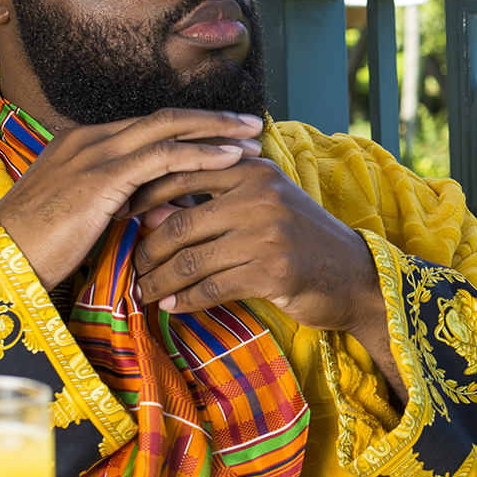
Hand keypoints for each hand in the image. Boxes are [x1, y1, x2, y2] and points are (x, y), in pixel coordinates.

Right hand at [0, 109, 264, 290]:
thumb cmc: (37, 248)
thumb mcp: (86, 218)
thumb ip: (123, 205)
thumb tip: (165, 210)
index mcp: (82, 145)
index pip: (146, 128)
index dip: (188, 128)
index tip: (223, 133)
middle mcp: (90, 139)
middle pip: (163, 118)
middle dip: (210, 119)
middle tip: (249, 122)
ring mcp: (95, 153)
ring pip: (169, 129)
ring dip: (216, 131)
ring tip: (252, 136)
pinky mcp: (102, 176)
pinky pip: (163, 157)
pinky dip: (200, 154)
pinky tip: (230, 159)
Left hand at [131, 159, 405, 401]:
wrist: (356, 276)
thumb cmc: (302, 240)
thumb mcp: (263, 206)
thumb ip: (212, 200)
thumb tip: (147, 209)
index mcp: (253, 170)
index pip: (181, 174)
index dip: (143, 197)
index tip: (120, 217)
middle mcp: (259, 195)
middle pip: (179, 223)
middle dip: (147, 250)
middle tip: (130, 267)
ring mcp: (266, 233)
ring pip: (190, 260)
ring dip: (160, 281)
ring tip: (144, 291)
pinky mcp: (272, 271)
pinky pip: (211, 287)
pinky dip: (186, 300)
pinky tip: (173, 306)